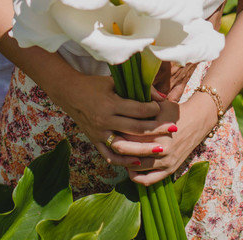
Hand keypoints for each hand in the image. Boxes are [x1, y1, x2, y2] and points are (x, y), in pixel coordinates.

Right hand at [42, 70, 166, 169]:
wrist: (69, 93)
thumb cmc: (95, 85)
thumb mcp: (114, 82)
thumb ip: (138, 89)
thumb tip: (161, 97)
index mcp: (110, 103)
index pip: (137, 109)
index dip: (152, 109)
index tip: (162, 108)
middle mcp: (104, 120)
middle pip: (135, 128)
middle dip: (156, 129)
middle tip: (173, 129)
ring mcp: (99, 133)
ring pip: (124, 146)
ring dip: (142, 149)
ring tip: (159, 150)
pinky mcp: (94, 141)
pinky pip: (109, 155)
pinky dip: (123, 160)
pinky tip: (137, 161)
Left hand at [115, 94, 218, 185]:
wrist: (197, 121)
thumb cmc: (173, 111)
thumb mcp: (157, 106)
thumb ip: (139, 107)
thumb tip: (117, 107)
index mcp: (155, 131)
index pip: (128, 136)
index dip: (116, 133)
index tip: (111, 130)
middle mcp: (161, 148)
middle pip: (130, 153)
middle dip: (117, 149)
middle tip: (110, 143)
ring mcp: (166, 161)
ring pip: (137, 167)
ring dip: (125, 162)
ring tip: (120, 154)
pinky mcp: (170, 170)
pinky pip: (148, 180)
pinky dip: (137, 176)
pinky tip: (131, 167)